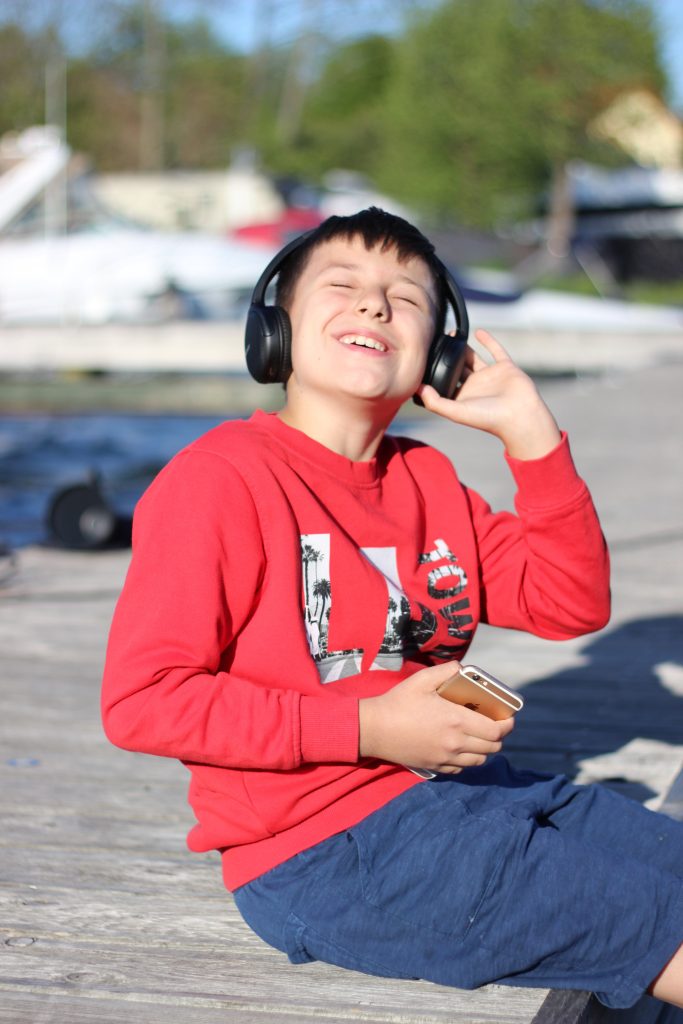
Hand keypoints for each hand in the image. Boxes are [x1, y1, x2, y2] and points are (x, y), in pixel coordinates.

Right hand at [359, 660, 513, 773]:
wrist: (374, 729)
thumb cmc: (398, 702)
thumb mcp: (422, 680)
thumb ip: (446, 671)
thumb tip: (463, 668)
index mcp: (457, 721)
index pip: (497, 731)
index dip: (508, 725)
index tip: (508, 718)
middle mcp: (456, 743)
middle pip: (493, 747)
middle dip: (499, 736)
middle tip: (494, 724)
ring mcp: (446, 758)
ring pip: (480, 760)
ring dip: (485, 749)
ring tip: (479, 736)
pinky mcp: (435, 767)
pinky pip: (462, 768)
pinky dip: (467, 759)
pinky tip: (460, 747)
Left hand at [417, 329, 561, 459]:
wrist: (520, 416)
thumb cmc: (488, 418)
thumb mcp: (456, 412)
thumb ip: (435, 402)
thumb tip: (417, 388)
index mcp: (462, 397)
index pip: (444, 382)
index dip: (433, 372)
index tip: (422, 359)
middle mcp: (475, 386)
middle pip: (456, 368)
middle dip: (447, 357)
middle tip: (435, 341)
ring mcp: (490, 376)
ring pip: (473, 358)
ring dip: (463, 347)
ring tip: (452, 334)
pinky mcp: (505, 368)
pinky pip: (496, 351)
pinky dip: (488, 341)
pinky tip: (478, 332)